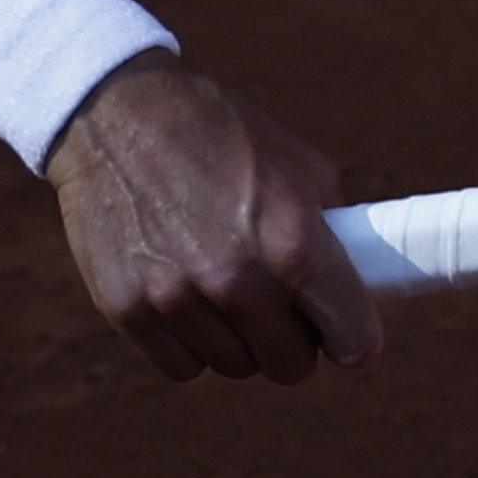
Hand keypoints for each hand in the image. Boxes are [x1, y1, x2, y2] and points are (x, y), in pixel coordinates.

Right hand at [43, 59, 382, 381]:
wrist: (117, 110)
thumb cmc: (220, 134)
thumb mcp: (299, 166)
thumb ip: (334, 234)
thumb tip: (360, 286)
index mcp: (295, 243)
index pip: (352, 340)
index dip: (353, 337)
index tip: (345, 332)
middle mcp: (237, 279)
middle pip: (291, 366)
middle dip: (293, 339)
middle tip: (279, 303)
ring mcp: (176, 299)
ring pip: (235, 366)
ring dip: (238, 338)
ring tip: (223, 283)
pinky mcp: (127, 310)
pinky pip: (181, 366)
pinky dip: (189, 342)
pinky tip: (185, 295)